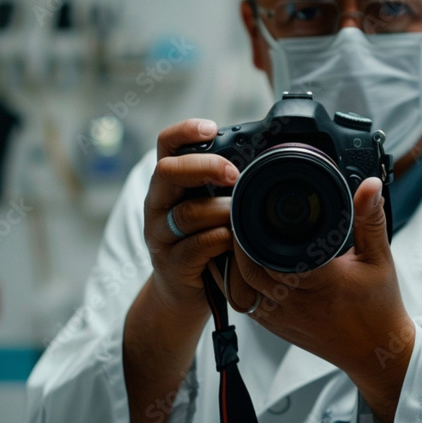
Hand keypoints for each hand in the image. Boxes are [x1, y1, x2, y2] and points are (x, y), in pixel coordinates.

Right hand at [142, 118, 239, 314]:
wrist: (182, 293)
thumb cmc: (203, 241)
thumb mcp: (208, 206)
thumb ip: (222, 185)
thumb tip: (264, 160)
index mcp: (168, 183)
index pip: (166, 146)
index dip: (184, 132)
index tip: (211, 129)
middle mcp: (158, 204)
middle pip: (168, 171)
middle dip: (205, 167)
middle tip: (234, 174)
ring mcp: (160, 234)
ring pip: (187, 212)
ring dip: (220, 210)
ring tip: (240, 215)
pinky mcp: (170, 263)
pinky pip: (195, 246)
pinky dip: (218, 240)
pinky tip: (232, 240)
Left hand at [222, 177, 415, 422]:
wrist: (376, 351)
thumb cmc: (379, 306)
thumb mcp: (379, 258)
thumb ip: (369, 218)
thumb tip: (369, 184)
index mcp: (321, 281)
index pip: (276, 254)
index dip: (256, 229)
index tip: (252, 206)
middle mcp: (296, 302)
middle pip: (249, 269)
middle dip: (239, 240)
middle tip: (239, 213)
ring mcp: (281, 317)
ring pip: (239, 288)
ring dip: (233, 263)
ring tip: (235, 236)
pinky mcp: (274, 327)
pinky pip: (243, 303)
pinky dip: (235, 281)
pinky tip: (237, 264)